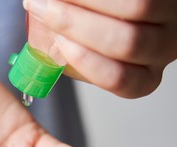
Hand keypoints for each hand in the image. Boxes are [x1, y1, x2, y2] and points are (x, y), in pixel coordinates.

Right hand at [23, 0, 176, 97]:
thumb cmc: (110, 29)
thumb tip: (42, 41)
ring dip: (87, 0)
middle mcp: (163, 49)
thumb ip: (75, 51)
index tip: (57, 42)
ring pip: (138, 8)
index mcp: (142, 76)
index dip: (86, 63)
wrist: (128, 7)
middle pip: (126, 43)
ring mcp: (172, 17)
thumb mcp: (96, 53)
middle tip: (44, 8)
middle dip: (77, 25)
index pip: (119, 79)